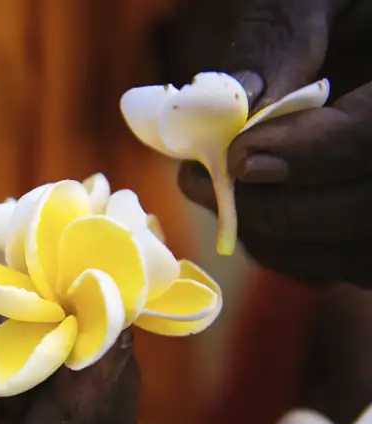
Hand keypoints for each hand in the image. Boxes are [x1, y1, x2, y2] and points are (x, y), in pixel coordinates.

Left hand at [177, 0, 371, 286]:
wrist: (356, 29)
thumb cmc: (341, 2)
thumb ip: (279, 44)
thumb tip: (226, 105)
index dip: (306, 155)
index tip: (238, 157)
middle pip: (364, 211)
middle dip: (277, 206)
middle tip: (201, 182)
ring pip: (353, 254)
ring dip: (276, 235)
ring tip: (219, 193)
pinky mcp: (371, 227)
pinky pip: (344, 265)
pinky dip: (292, 252)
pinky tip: (250, 211)